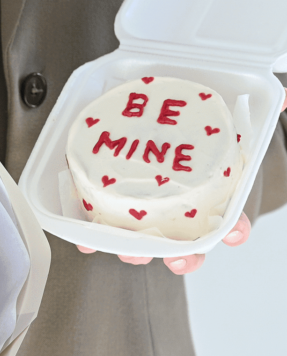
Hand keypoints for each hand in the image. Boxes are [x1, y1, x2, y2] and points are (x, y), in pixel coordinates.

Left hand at [77, 88, 286, 273]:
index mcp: (202, 189)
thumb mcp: (213, 107)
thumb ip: (249, 108)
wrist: (132, 104)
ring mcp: (136, 205)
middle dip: (183, 256)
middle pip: (182, 241)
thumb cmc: (179, 115)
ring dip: (137, 251)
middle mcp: (170, 202)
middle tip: (179, 258)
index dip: (232, 229)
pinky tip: (88, 243)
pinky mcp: (101, 199)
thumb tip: (283, 98)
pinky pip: (96, 225)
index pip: (225, 217)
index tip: (233, 234)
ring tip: (133, 252)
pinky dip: (91, 237)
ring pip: (140, 240)